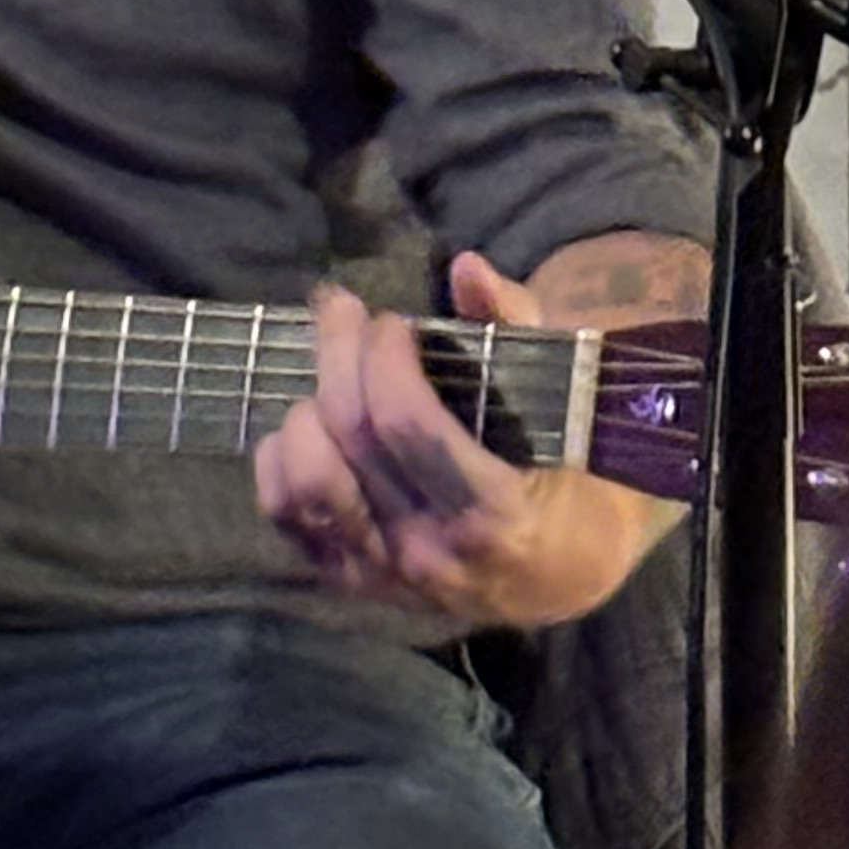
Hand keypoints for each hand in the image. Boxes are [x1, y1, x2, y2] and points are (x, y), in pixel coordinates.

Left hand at [253, 248, 686, 630]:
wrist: (561, 574)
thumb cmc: (567, 475)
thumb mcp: (563, 401)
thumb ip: (514, 327)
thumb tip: (465, 268)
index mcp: (492, 515)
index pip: (405, 423)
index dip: (384, 356)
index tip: (394, 321)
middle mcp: (429, 554)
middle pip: (352, 436)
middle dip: (339, 353)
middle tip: (346, 311)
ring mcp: (383, 574)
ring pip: (308, 478)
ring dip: (308, 407)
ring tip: (333, 376)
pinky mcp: (349, 581)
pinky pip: (285, 514)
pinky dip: (280, 458)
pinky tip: (310, 422)